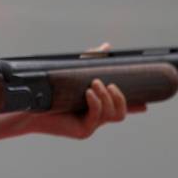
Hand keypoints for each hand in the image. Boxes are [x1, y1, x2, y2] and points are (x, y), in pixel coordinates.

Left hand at [29, 42, 146, 139]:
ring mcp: (90, 126)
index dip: (134, 106)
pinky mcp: (82, 131)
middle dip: (121, 97)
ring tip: (94, 84)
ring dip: (108, 97)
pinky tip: (89, 93)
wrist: (30, 105)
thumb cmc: (50, 90)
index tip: (146, 104)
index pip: (119, 108)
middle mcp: (94, 119)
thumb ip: (91, 62)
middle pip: (121, 113)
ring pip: (112, 115)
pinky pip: (97, 117)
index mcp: (95, 107)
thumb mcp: (74, 73)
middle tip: (108, 83)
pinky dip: (96, 102)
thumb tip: (107, 46)